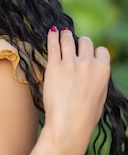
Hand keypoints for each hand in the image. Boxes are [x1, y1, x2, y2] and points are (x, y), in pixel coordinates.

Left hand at [39, 27, 110, 154]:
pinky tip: (51, 31)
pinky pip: (53, 45)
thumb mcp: (100, 95)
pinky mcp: (54, 65)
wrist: (69, 122)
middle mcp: (88, 63)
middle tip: (73, 43)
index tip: (88, 54)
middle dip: (80, 42)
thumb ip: (98, 80)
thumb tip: (94, 73)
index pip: (101, 50)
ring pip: (68, 39)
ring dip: (65, 35)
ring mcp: (70, 63)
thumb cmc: (85, 115)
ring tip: (62, 33)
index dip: (94, 52)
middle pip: (86, 42)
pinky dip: (52, 36)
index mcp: (103, 70)